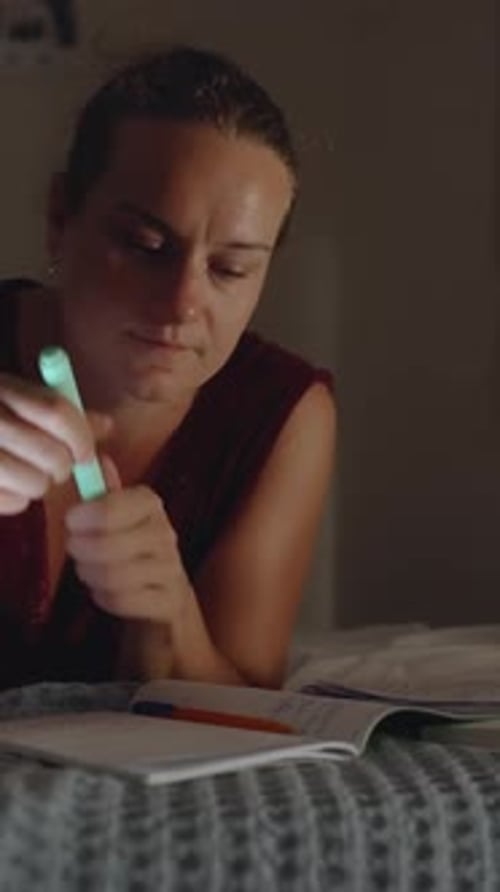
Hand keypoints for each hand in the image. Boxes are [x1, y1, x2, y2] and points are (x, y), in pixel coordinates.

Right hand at [0, 373, 110, 514]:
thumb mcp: (16, 400)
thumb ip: (61, 411)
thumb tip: (106, 426)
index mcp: (2, 389)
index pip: (55, 411)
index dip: (80, 436)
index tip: (84, 452)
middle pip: (50, 453)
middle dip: (62, 467)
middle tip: (55, 467)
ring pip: (34, 483)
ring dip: (38, 484)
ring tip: (25, 474)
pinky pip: (12, 503)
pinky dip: (16, 500)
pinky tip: (5, 485)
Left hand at [65, 457, 188, 624]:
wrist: (166, 591)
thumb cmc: (131, 545)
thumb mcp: (117, 513)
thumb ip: (103, 490)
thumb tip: (96, 459)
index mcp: (149, 503)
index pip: (109, 509)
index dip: (81, 518)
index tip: (71, 522)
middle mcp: (165, 533)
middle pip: (105, 546)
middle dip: (80, 551)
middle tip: (75, 549)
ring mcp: (171, 568)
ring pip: (112, 576)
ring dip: (90, 575)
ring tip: (89, 569)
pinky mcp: (170, 600)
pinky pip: (122, 601)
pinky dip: (105, 598)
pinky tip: (106, 591)